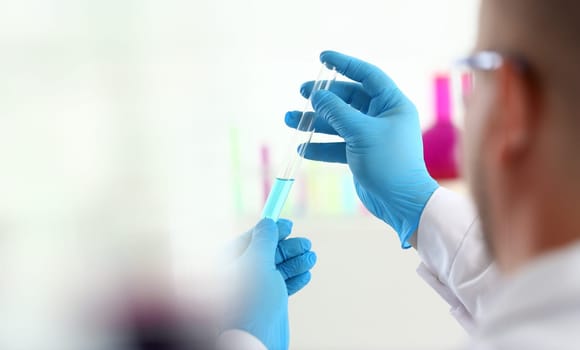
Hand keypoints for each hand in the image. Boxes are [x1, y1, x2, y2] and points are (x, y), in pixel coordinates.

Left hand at [222, 219, 315, 349]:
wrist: (254, 343)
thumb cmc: (249, 303)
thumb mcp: (257, 263)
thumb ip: (264, 241)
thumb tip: (267, 224)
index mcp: (226, 265)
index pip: (247, 240)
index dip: (268, 230)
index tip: (288, 224)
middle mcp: (236, 278)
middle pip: (264, 254)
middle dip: (286, 248)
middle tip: (306, 243)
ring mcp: (250, 293)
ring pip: (274, 271)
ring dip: (295, 262)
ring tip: (311, 257)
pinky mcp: (264, 307)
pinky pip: (279, 287)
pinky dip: (293, 280)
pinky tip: (306, 274)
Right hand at [285, 51, 438, 247]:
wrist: (400, 202)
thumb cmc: (388, 163)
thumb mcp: (360, 132)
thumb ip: (336, 111)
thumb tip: (317, 95)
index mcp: (392, 104)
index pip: (367, 75)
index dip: (345, 64)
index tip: (323, 57)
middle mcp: (382, 117)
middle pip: (348, 99)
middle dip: (324, 97)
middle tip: (302, 92)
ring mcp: (371, 136)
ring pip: (339, 123)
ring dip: (316, 122)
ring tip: (291, 120)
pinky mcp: (361, 155)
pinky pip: (337, 145)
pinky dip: (321, 146)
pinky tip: (303, 148)